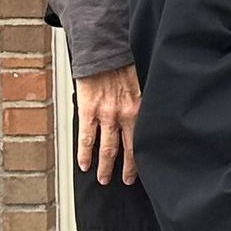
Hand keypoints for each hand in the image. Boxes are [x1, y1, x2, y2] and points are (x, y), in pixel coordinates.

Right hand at [75, 64, 140, 184]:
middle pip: (129, 148)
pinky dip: (85, 154)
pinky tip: (84, 165)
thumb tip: (140, 119)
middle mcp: (125, 114)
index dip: (145, 154)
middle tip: (128, 179)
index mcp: (140, 107)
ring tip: (105, 178)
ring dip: (106, 166)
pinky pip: (86, 139)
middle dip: (129, 167)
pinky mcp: (88, 112)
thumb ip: (138, 103)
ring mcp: (106, 115)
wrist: (101, 50)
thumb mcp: (138, 84)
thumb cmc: (119, 64)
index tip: (146, 166)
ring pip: (107, 149)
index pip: (144, 137)